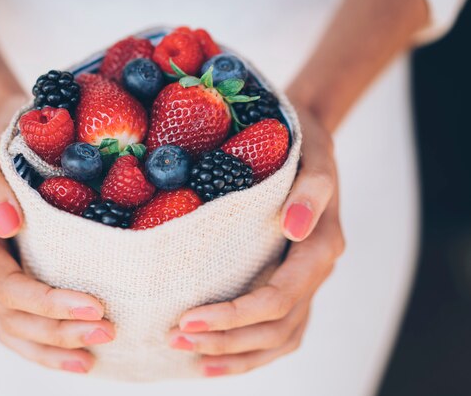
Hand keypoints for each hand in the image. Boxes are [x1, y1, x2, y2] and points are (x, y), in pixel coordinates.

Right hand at [0, 96, 114, 373]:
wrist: (8, 132)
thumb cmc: (5, 139)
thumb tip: (8, 224)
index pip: (6, 286)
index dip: (47, 302)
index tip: (94, 305)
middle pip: (13, 315)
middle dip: (58, 329)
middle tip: (107, 331)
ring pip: (14, 327)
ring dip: (53, 345)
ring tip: (95, 355)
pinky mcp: (15, 272)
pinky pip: (21, 321)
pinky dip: (46, 343)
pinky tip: (78, 355)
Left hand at [167, 105, 344, 375]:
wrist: (309, 142)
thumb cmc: (302, 148)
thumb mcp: (312, 158)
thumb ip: (311, 192)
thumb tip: (294, 227)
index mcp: (321, 246)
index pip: (279, 297)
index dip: (235, 315)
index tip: (188, 317)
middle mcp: (315, 271)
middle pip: (276, 326)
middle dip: (228, 339)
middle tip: (177, 338)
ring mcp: (306, 281)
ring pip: (279, 337)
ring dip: (237, 353)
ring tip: (191, 356)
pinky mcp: (292, 283)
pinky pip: (279, 330)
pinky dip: (250, 351)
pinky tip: (215, 356)